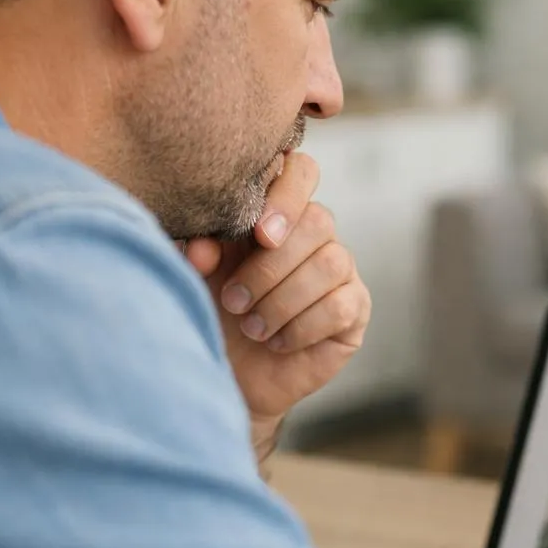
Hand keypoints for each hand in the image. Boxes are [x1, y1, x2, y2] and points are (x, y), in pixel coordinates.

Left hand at [182, 154, 370, 462]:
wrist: (227, 376)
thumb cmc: (210, 313)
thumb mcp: (193, 275)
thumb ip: (194, 249)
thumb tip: (204, 246)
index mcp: (275, 211)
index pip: (302, 171)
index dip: (286, 194)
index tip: (258, 233)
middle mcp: (313, 235)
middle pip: (318, 221)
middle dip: (270, 267)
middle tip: (234, 301)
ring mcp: (340, 271)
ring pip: (331, 263)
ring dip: (282, 300)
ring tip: (252, 327)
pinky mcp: (354, 309)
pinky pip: (341, 305)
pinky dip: (302, 326)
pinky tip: (278, 341)